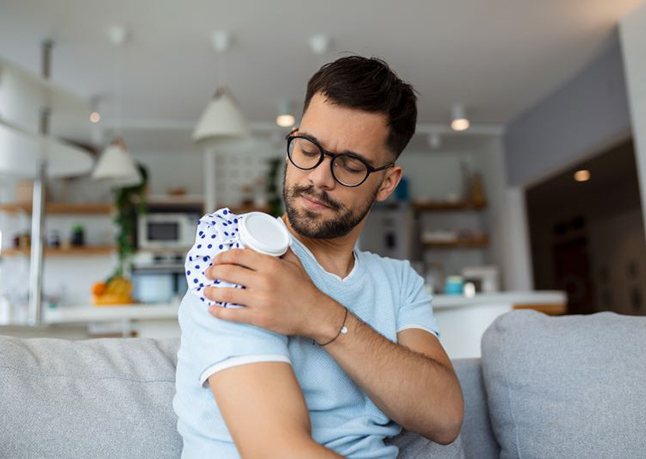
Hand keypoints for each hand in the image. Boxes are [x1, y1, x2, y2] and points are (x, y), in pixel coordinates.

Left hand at [203, 248, 342, 340]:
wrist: (315, 314)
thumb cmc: (305, 288)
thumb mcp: (295, 263)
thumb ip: (281, 249)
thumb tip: (273, 235)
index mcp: (270, 265)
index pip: (239, 255)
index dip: (223, 256)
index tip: (216, 258)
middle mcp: (263, 280)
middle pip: (229, 272)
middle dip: (213, 271)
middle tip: (209, 273)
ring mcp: (260, 300)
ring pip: (226, 293)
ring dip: (211, 291)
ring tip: (206, 290)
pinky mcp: (259, 317)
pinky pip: (232, 314)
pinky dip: (219, 312)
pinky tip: (213, 309)